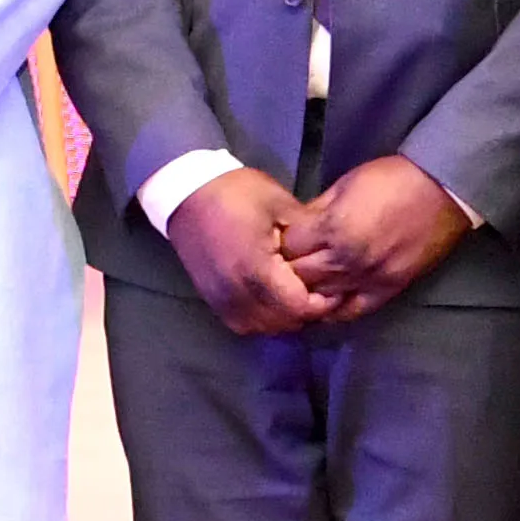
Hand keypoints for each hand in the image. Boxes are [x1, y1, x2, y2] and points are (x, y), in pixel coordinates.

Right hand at [164, 167, 334, 337]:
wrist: (186, 192)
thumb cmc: (236, 193)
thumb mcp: (280, 204)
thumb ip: (307, 235)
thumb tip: (331, 256)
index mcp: (256, 268)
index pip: (299, 307)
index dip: (322, 303)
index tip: (333, 287)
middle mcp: (236, 292)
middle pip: (283, 323)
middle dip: (306, 312)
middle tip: (320, 293)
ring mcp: (220, 299)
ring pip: (262, 328)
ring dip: (283, 318)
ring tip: (296, 296)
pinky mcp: (211, 299)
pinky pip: (242, 324)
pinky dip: (261, 319)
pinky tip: (272, 301)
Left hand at [275, 155, 470, 320]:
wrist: (441, 191)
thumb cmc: (392, 179)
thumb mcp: (345, 184)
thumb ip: (317, 209)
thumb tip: (295, 226)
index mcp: (333, 227)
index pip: (289, 245)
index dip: (282, 241)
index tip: (283, 238)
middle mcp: (345, 258)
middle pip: (298, 275)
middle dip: (288, 267)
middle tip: (287, 262)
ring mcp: (366, 278)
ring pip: (319, 297)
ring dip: (307, 291)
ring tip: (300, 283)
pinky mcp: (386, 290)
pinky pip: (351, 311)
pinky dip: (333, 312)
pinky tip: (323, 305)